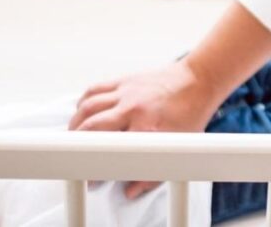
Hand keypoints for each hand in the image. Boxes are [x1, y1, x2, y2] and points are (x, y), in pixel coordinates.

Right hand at [69, 59, 220, 198]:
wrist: (197, 82)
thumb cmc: (189, 116)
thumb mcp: (177, 150)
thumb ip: (152, 174)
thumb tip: (129, 190)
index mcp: (146, 128)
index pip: (111, 150)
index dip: (96, 167)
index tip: (91, 178)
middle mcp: (133, 109)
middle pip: (90, 126)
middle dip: (77, 144)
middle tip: (76, 156)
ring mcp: (126, 92)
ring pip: (87, 106)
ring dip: (75, 123)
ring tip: (74, 137)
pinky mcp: (124, 80)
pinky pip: (94, 90)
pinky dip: (83, 102)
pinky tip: (82, 112)